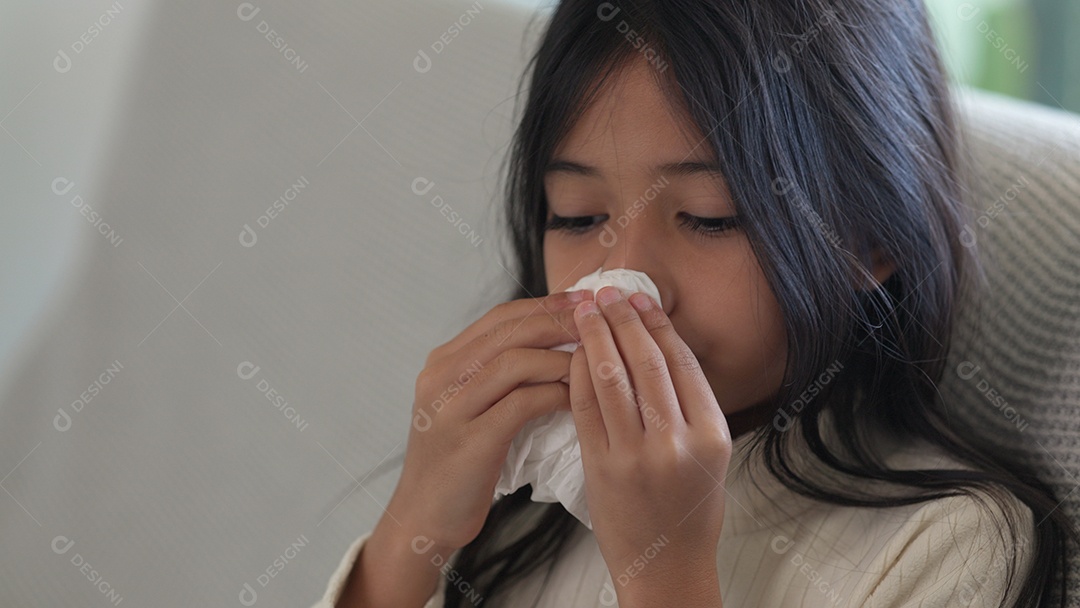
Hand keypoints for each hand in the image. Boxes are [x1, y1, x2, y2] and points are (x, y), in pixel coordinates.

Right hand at [384, 289, 595, 553]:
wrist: (424, 515)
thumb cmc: (459, 462)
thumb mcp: (468, 406)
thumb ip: (495, 373)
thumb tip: (554, 342)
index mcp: (442, 362)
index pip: (499, 317)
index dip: (545, 304)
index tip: (584, 301)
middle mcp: (440, 377)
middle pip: (509, 332)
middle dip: (559, 321)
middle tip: (600, 320)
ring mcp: (451, 408)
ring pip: (514, 362)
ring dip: (561, 358)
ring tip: (595, 361)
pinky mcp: (469, 440)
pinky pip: (520, 404)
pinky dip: (554, 395)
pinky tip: (578, 399)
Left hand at [569, 286, 730, 597]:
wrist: (667, 566)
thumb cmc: (689, 509)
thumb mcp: (710, 455)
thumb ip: (690, 405)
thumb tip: (660, 344)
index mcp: (711, 434)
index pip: (681, 362)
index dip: (657, 324)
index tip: (640, 299)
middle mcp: (677, 443)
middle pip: (647, 362)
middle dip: (624, 320)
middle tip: (607, 292)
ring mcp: (637, 456)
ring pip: (613, 378)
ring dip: (596, 336)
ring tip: (585, 310)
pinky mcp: (602, 468)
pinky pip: (585, 408)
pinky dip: (578, 373)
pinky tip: (573, 352)